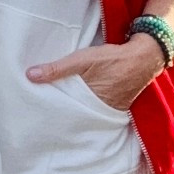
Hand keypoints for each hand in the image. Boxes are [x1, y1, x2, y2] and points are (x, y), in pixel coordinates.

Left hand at [28, 34, 162, 111]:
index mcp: (87, 103)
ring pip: (84, 114)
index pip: (63, 113)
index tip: (35, 114)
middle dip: (60, 115)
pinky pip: (96, 111)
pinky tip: (77, 106)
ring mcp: (107, 111)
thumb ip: (57, 69)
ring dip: (73, 112)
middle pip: (73, 116)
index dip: (50, 113)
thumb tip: (30, 75)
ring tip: (55, 112)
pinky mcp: (115, 108)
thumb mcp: (82, 60)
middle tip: (41, 115)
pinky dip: (87, 109)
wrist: (144, 58)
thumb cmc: (112, 59)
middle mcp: (97, 112)